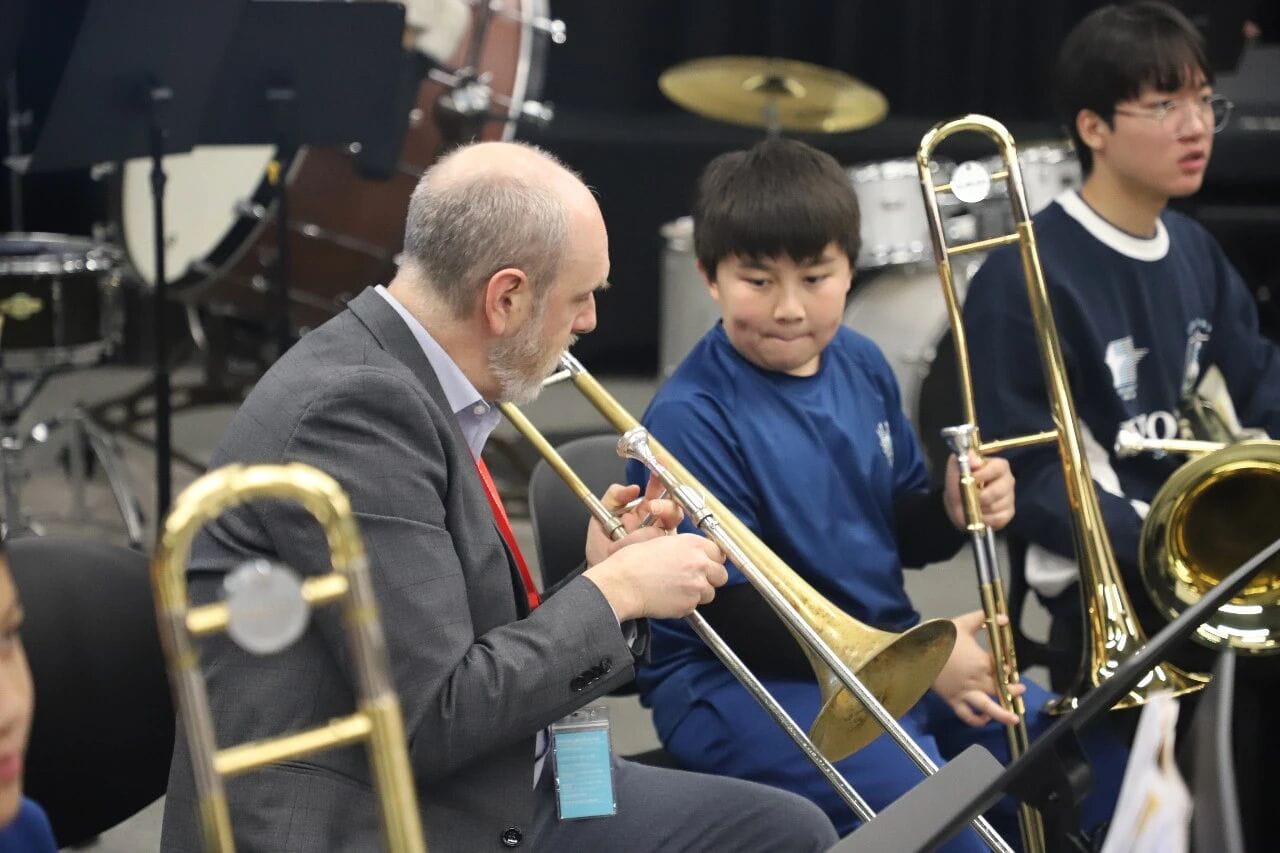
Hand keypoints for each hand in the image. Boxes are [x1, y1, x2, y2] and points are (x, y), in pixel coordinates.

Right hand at [583, 533, 726, 620]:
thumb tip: (688, 551)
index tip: (705, 563)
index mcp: (692, 544)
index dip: (710, 559)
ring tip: (678, 590)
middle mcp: (699, 564)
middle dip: (710, 577)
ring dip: (699, 593)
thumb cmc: (632, 561)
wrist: (621, 584)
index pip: (718, 552)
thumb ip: (680, 545)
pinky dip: (685, 604)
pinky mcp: (689, 605)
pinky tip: (669, 598)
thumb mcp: (658, 540)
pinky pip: (694, 606)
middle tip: (694, 578)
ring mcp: (696, 586)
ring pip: (710, 593)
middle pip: (721, 574)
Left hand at [584, 474, 682, 566]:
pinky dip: (658, 540)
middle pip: (672, 508)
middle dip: (664, 503)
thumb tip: (632, 487)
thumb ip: (612, 498)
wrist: (602, 581)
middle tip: (651, 505)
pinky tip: (647, 540)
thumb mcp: (600, 520)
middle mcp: (655, 525)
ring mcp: (662, 541)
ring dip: (662, 520)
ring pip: (673, 524)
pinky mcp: (665, 556)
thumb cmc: (601, 554)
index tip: (658, 468)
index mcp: (640, 514)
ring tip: (647, 525)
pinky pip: (669, 544)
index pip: (656, 493)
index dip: (659, 481)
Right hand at [931, 609, 1023, 726]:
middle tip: (1020, 689)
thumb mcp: (963, 623)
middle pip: (1000, 689)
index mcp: (981, 661)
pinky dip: (977, 720)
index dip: (1009, 669)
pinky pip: (966, 715)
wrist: (918, 651)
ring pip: (987, 707)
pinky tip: (985, 719)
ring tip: (1013, 718)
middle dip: (1013, 690)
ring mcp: (965, 692)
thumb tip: (1003, 618)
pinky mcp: (953, 700)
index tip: (1011, 668)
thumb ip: (984, 619)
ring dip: (1002, 714)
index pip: (1002, 668)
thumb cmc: (941, 637)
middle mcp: (976, 680)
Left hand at [943, 452, 1014, 531]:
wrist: (957, 504)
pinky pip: (998, 518)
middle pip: (999, 490)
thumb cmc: (959, 483)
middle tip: (968, 495)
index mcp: (998, 465)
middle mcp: (1008, 480)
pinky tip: (979, 514)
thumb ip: (964, 458)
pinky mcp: (1009, 513)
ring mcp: (1010, 497)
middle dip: (980, 496)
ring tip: (972, 504)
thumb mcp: (956, 468)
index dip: (983, 475)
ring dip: (980, 508)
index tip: (970, 479)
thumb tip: (975, 460)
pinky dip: (985, 518)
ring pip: (997, 506)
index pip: (999, 467)